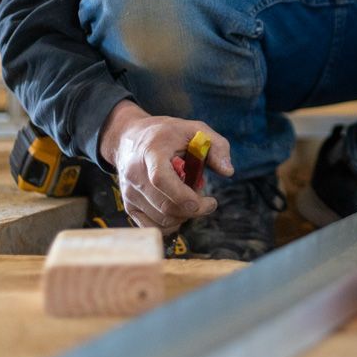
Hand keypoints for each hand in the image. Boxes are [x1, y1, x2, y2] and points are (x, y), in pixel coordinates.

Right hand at [98, 100, 233, 230]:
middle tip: (206, 200)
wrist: (129, 138)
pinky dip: (170, 224)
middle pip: (166, 206)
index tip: (211, 201)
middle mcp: (135, 174)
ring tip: (189, 199)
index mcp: (152, 152)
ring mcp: (129, 192)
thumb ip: (216, 147)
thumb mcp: (195, 130)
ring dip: (184, 216)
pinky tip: (178, 209)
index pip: (162, 180)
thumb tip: (228, 171)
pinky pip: (152, 226)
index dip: (186, 197)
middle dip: (194, 210)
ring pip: (161, 220)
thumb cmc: (167, 134)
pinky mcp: (128, 205)